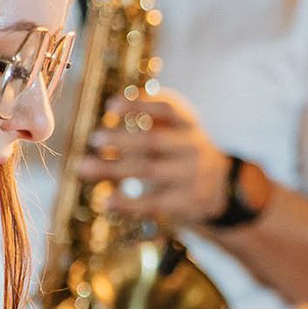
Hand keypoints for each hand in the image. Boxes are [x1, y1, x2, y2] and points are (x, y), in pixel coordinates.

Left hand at [75, 89, 229, 223]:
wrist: (223, 190)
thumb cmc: (185, 154)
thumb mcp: (179, 131)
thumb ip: (153, 119)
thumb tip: (112, 108)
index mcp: (188, 125)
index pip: (167, 109)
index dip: (139, 105)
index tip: (111, 107)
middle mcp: (192, 147)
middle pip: (153, 141)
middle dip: (121, 139)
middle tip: (95, 139)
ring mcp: (191, 176)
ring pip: (148, 171)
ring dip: (113, 169)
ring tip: (84, 168)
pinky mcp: (186, 202)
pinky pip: (153, 202)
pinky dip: (127, 203)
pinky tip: (106, 201)